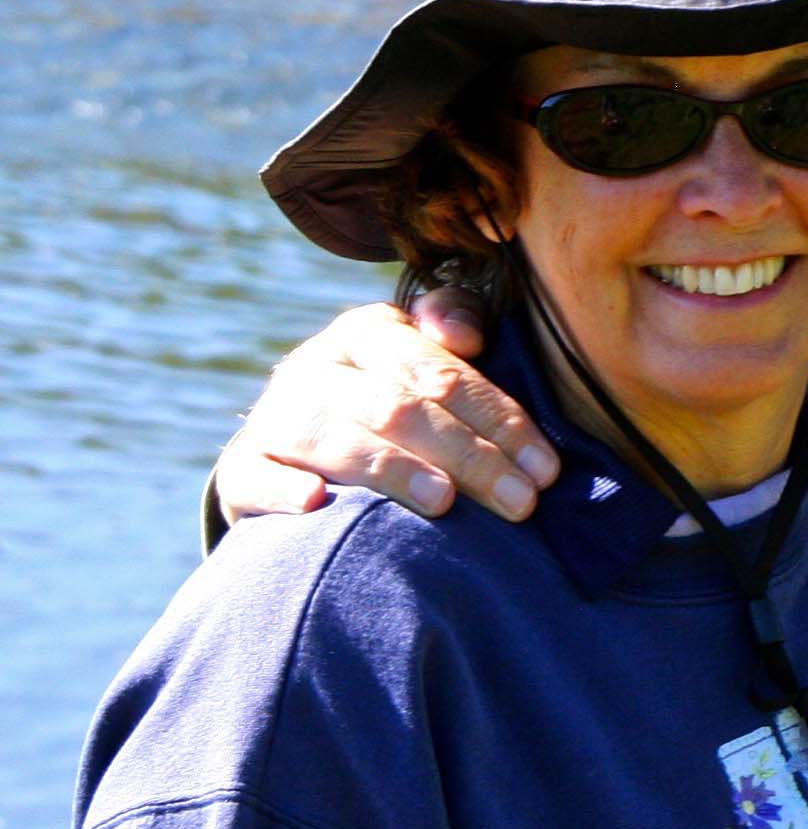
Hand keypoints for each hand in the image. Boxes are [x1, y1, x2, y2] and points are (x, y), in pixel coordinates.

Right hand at [215, 292, 558, 522]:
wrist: (298, 448)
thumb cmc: (391, 400)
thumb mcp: (425, 357)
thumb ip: (457, 324)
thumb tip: (468, 336)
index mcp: (369, 333)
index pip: (442, 373)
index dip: (500, 419)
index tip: (545, 468)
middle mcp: (317, 368)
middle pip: (399, 408)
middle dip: (469, 455)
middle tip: (521, 503)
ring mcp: (275, 419)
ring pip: (334, 439)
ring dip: (391, 469)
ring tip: (444, 502)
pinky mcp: (241, 470)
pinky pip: (255, 477)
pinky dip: (282, 490)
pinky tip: (316, 505)